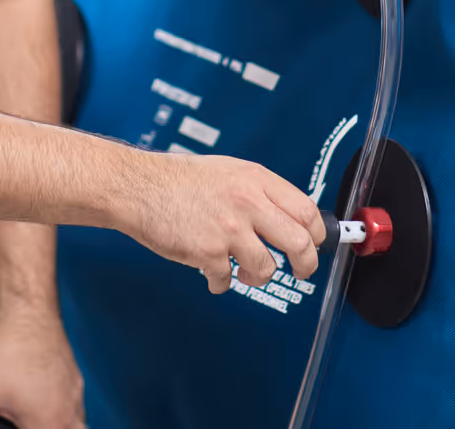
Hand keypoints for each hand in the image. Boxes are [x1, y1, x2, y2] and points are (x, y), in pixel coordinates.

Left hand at [0, 309, 83, 428]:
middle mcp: (68, 411)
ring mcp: (74, 391)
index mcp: (47, 423)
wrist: (27, 307)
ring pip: (79, 423)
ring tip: (39, 423)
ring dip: (62, 427)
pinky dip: (65, 411)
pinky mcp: (74, 374)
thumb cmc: (3, 348)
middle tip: (26, 425)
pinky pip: (77, 403)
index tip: (14, 428)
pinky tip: (45, 402)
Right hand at [117, 152, 325, 293]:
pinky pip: (226, 280)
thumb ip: (258, 191)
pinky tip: (212, 273)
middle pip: (299, 243)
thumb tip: (286, 217)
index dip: (316, 234)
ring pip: (267, 268)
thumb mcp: (228, 171)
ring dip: (258, 277)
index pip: (306, 211)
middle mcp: (248, 202)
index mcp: (256, 180)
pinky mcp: (208, 252)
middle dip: (305, 266)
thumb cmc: (178, 179)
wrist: (137, 187)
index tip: (314, 244)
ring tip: (245, 272)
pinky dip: (220, 282)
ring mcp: (229, 229)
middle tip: (301, 272)